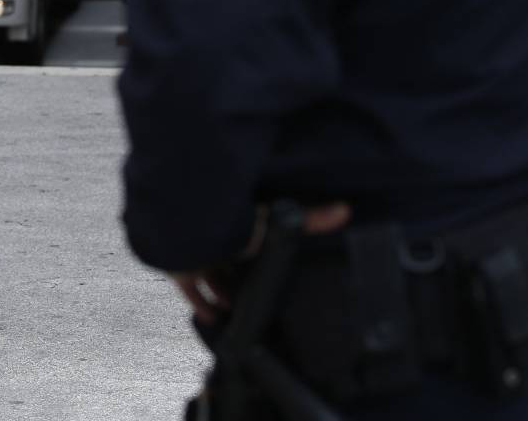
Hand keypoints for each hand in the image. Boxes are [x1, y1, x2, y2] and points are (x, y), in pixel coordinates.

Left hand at [169, 202, 351, 324]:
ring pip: (211, 277)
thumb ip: (310, 220)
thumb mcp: (277, 224)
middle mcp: (218, 240)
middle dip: (240, 277)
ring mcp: (198, 256)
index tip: (269, 270)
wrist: (192, 234)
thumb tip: (345, 210)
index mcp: (239, 226)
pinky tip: (211, 318)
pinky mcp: (182, 272)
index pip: (250, 240)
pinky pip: (191, 291)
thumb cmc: (234, 224)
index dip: (259, 255)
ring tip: (236, 312)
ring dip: (222, 294)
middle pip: (230, 261)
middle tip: (253, 296)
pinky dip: (201, 305)